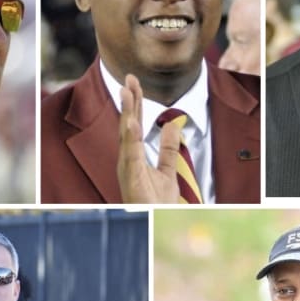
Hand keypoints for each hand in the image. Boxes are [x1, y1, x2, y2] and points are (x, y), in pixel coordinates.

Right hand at [117, 74, 180, 202]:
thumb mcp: (168, 170)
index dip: (135, 103)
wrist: (155, 222)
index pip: (134, 123)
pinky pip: (131, 156)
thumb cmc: (157, 202)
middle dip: (129, 101)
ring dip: (126, 113)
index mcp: (134, 155)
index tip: (134, 82)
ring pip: (126, 136)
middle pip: (128, 124)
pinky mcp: (131, 179)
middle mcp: (127, 159)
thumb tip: (173, 125)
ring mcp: (127, 168)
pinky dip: (130, 140)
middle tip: (129, 78)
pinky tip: (132, 124)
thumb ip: (169, 148)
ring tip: (127, 92)